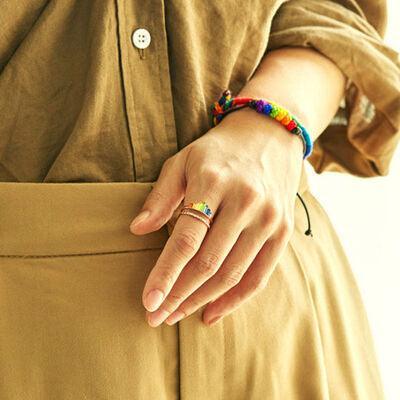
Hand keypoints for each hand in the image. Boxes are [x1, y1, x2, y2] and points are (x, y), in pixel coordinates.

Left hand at [129, 107, 303, 326]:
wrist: (268, 136)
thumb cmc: (218, 151)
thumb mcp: (183, 161)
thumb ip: (161, 196)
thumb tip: (137, 230)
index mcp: (214, 182)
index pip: (186, 239)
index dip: (165, 274)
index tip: (148, 301)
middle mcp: (245, 202)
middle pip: (208, 263)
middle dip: (179, 295)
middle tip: (156, 317)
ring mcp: (268, 219)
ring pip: (232, 275)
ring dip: (201, 301)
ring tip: (176, 315)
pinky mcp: (282, 231)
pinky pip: (259, 276)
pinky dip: (235, 300)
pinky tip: (211, 313)